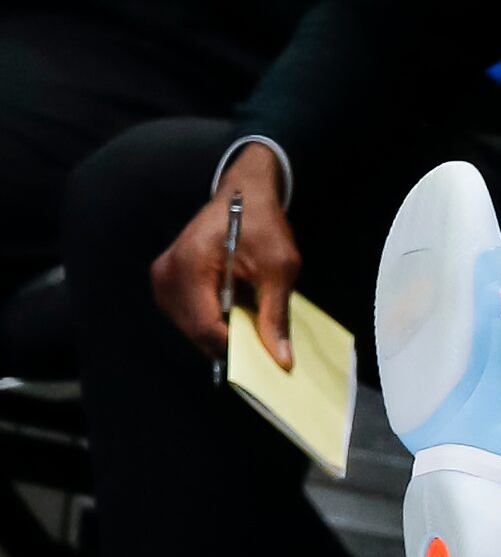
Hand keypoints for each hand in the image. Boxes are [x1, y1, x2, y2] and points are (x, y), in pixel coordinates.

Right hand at [151, 144, 298, 369]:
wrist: (243, 196)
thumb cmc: (262, 224)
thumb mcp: (279, 268)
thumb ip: (276, 315)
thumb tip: (281, 359)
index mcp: (189, 265)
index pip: (206, 326)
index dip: (236, 349)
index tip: (265, 361)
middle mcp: (166, 274)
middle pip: (197, 332)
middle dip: (231, 345)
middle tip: (264, 349)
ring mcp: (162, 279)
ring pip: (192, 329)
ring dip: (223, 335)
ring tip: (252, 326)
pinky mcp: (167, 283)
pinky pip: (189, 317)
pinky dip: (214, 323)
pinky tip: (237, 317)